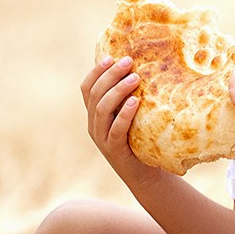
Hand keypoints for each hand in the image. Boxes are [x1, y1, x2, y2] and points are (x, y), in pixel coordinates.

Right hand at [81, 55, 165, 190]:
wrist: (147, 176)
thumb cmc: (143, 141)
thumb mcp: (134, 116)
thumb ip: (131, 97)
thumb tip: (143, 68)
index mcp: (95, 115)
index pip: (87, 88)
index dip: (96, 71)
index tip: (111, 57)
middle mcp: (94, 125)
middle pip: (94, 95)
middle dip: (110, 75)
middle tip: (128, 61)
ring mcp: (101, 139)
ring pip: (101, 109)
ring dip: (118, 90)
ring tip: (136, 78)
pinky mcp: (113, 150)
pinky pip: (115, 130)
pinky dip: (124, 114)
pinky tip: (136, 102)